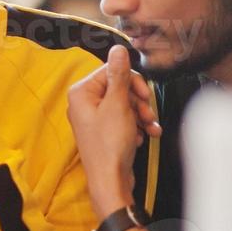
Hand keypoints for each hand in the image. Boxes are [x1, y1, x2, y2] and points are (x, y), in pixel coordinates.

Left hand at [67, 45, 159, 218]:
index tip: (144, 94)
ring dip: (142, 114)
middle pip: (119, 87)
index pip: (110, 71)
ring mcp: (94, 119)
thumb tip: (118, 49)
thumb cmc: (110, 146)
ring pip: (125, 104)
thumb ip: (119, 75)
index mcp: (81, 92)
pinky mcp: (105, 132)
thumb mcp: (118, 104)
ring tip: (150, 126)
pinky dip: (138, 126)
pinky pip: (125, 119)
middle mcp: (84, 104)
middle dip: (138, 100)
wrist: (111, 180)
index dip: (132, 82)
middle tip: (147, 113)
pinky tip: (145, 136)